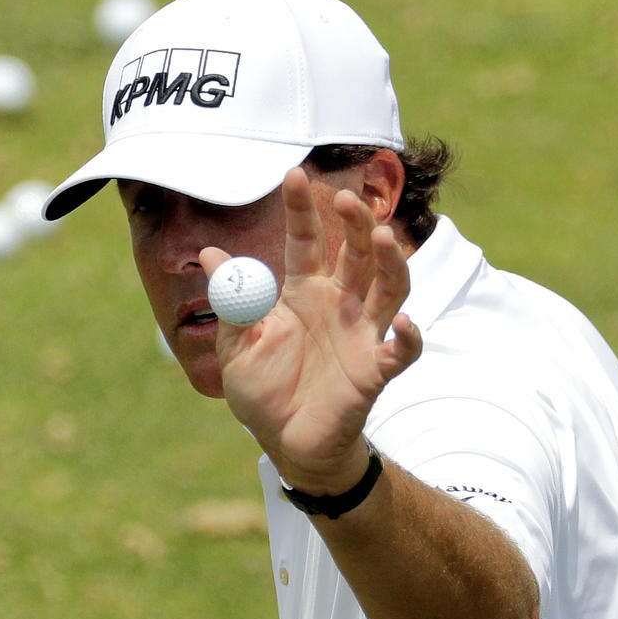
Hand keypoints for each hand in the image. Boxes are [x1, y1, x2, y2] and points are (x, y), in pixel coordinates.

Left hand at [199, 166, 422, 494]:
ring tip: (382, 237)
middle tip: (345, 199)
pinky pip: (402, 351)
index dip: (301, 209)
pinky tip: (401, 322)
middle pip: (357, 253)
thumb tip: (209, 254)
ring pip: (390, 288)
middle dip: (356, 223)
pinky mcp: (376, 371)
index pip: (306, 241)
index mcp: (303, 293)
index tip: (293, 174)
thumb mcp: (236, 344)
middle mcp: (338, 306)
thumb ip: (231, 300)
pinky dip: (408, 336)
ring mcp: (361, 335)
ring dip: (391, 262)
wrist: (286, 443)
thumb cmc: (264, 391)